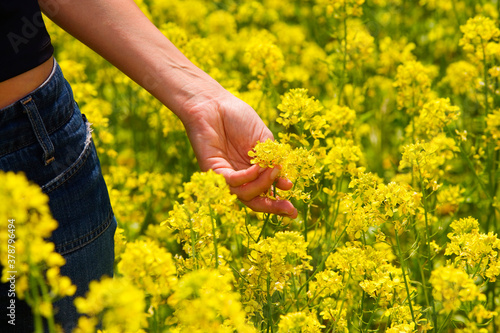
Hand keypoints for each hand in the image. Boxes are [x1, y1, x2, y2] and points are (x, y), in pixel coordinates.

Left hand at [180, 90, 297, 217]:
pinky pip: (233, 182)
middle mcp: (238, 176)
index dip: (278, 203)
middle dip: (273, 207)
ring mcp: (225, 176)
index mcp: (251, 170)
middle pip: (254, 201)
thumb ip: (273, 161)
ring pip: (245, 194)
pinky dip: (248, 177)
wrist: (214, 103)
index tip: (294, 211)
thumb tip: (286, 184)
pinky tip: (257, 167)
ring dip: (263, 184)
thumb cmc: (238, 118)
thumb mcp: (263, 140)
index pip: (264, 192)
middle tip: (290, 210)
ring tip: (273, 170)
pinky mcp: (213, 171)